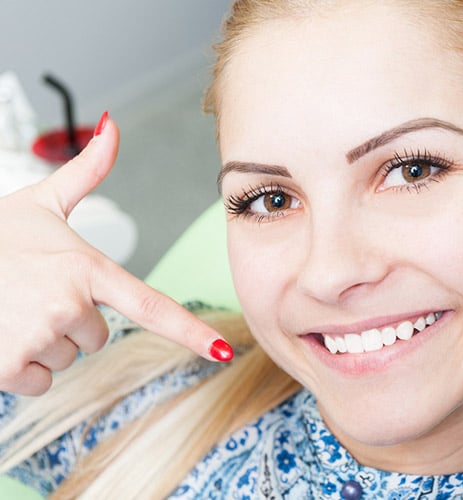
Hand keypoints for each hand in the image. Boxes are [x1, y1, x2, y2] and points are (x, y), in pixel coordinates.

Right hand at [0, 113, 232, 396]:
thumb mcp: (41, 201)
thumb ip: (86, 170)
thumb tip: (112, 126)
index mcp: (86, 268)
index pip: (151, 306)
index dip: (190, 332)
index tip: (223, 350)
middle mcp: (69, 304)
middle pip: (98, 335)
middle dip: (72, 321)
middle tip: (33, 293)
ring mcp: (38, 335)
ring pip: (68, 357)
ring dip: (44, 342)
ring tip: (13, 308)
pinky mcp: (8, 364)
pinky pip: (39, 380)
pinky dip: (18, 365)